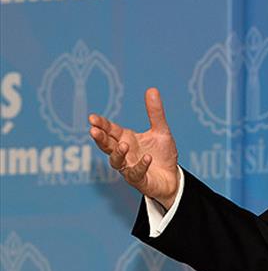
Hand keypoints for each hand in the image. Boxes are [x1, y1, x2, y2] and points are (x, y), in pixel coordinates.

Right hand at [88, 88, 178, 208]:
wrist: (172, 177)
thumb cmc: (162, 154)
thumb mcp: (161, 131)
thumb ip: (155, 113)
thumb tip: (152, 89)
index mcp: (126, 139)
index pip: (110, 130)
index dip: (101, 124)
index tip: (92, 118)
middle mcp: (124, 153)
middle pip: (107, 145)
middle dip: (100, 138)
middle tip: (93, 130)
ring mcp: (129, 167)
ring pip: (116, 162)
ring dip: (118, 153)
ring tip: (124, 145)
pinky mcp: (139, 180)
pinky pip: (135, 174)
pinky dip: (140, 166)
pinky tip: (147, 158)